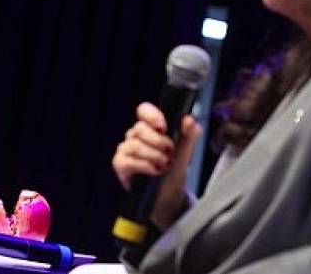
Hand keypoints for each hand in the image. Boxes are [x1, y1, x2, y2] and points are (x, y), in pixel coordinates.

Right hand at [111, 102, 201, 229]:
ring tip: (164, 165)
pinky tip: (154, 172)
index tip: (163, 127)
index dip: (152, 116)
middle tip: (169, 154)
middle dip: (158, 142)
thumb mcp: (185, 154)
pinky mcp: (120, 165)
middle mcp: (135, 137)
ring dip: (154, 156)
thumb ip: (188, 136)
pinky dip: (145, 166)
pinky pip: (128, 160)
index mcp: (150, 129)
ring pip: (135, 145)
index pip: (144, 110)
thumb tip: (190, 120)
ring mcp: (126, 150)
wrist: (169, 198)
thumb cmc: (174, 174)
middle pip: (139, 128)